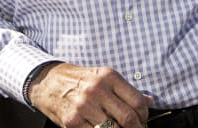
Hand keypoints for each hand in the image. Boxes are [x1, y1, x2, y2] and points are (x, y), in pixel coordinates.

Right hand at [29, 63, 150, 127]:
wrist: (48, 82)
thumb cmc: (80, 80)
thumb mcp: (104, 76)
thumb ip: (126, 89)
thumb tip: (149, 101)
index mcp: (109, 77)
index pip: (137, 101)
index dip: (144, 115)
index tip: (143, 119)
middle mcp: (97, 90)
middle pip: (128, 118)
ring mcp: (84, 107)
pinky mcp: (72, 121)